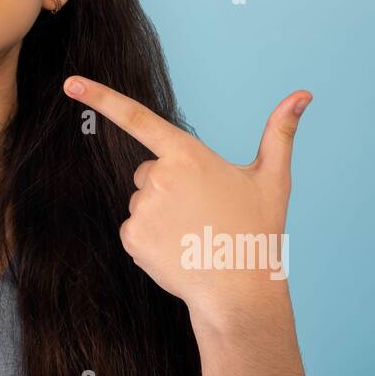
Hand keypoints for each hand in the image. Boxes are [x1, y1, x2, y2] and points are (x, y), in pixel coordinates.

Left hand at [62, 75, 310, 332]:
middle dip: (168, 186)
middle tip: (202, 212)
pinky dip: (151, 239)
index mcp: (188, 155)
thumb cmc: (257, 231)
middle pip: (148, 171)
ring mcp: (143, 208)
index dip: (101, 97)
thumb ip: (280, 132)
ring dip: (161, 214)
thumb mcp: (272, 179)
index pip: (137, 118)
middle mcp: (159, 177)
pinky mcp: (132, 237)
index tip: (70, 83)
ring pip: (141, 200)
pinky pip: (134, 228)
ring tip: (193, 234)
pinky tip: (177, 249)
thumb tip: (303, 94)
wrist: (239, 292)